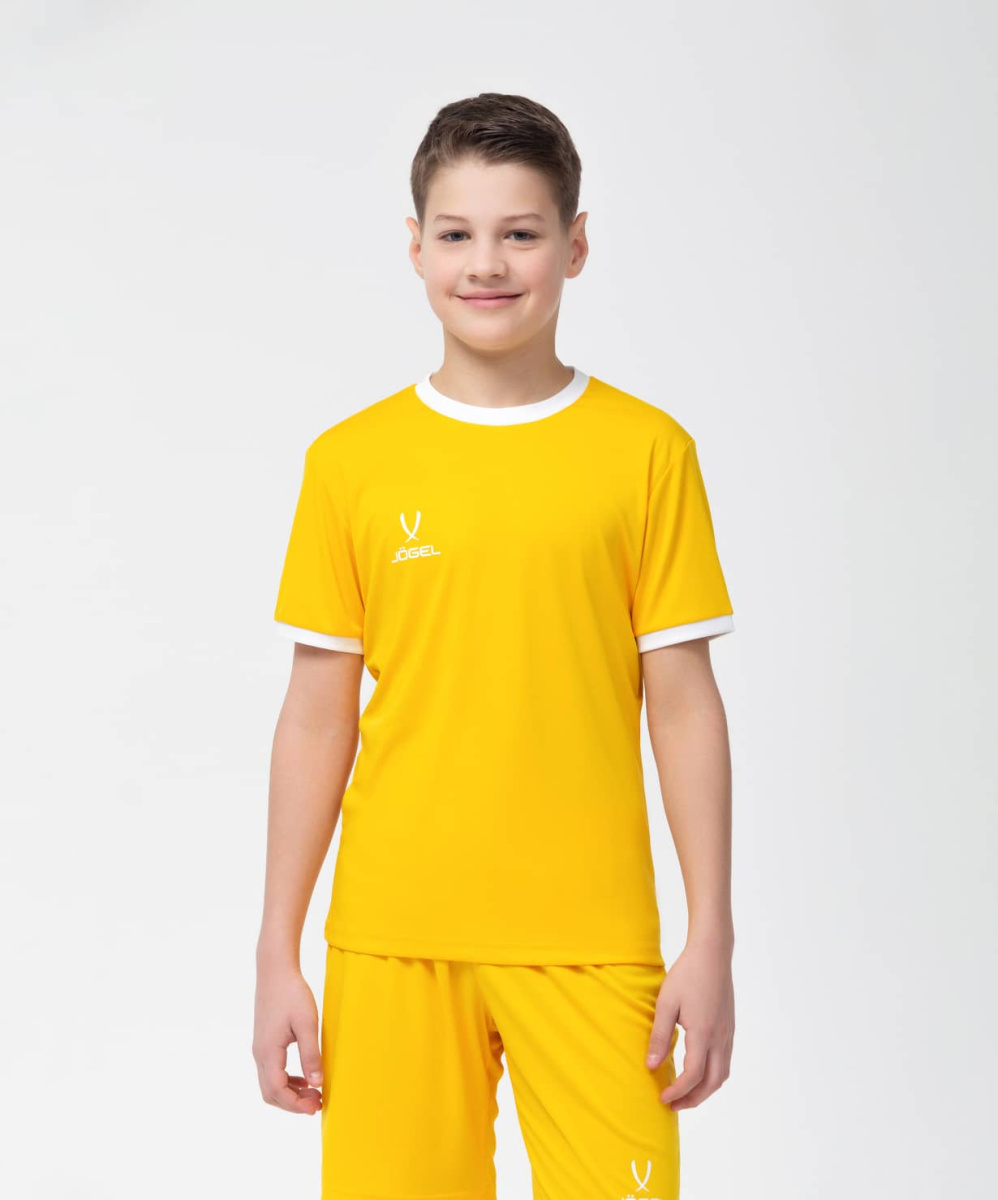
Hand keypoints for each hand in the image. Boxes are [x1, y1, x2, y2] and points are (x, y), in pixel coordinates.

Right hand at [253, 956, 323, 1114]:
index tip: (316, 1107)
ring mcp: (260, 1048)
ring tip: (314, 1093)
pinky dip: (287, 1081)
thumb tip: (317, 1084)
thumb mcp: (307, 1023)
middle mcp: (260, 1054)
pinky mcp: (264, 1042)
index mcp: (268, 1052)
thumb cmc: (292, 993)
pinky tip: (304, 1077)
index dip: (296, 1105)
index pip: (277, 1091)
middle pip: (270, 1093)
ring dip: (290, 1093)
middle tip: (317, 1103)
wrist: (275, 971)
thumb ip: (311, 1054)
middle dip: (292, 1104)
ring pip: (270, 1084)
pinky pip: (272, 1071)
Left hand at [645, 936, 734, 1110]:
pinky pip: (725, 1062)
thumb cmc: (687, 974)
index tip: (662, 1098)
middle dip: (693, 1099)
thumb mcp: (666, 1003)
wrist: (712, 954)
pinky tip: (698, 1072)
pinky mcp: (730, 1028)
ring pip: (722, 1075)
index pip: (693, 1076)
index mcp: (704, 1033)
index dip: (678, 1091)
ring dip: (705, 1090)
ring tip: (685, 1093)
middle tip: (673, 1104)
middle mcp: (720, 1038)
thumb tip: (651, 1066)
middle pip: (712, 1083)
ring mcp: (728, 1034)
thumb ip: (659, 1036)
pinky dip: (713, 1075)